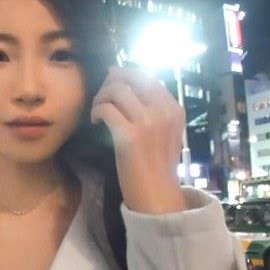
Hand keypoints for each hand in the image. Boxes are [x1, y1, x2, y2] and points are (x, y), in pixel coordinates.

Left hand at [91, 66, 186, 213]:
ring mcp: (147, 122)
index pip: (148, 77)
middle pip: (131, 77)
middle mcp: (163, 111)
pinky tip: (95, 120)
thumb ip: (156, 111)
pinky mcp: (129, 136)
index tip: (114, 80)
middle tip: (102, 93)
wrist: (157, 194)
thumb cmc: (158, 166)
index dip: (127, 75)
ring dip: (101, 96)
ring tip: (98, 110)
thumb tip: (130, 89)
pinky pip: (106, 109)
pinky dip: (96, 111)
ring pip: (116, 90)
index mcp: (174, 109)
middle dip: (112, 80)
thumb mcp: (167, 132)